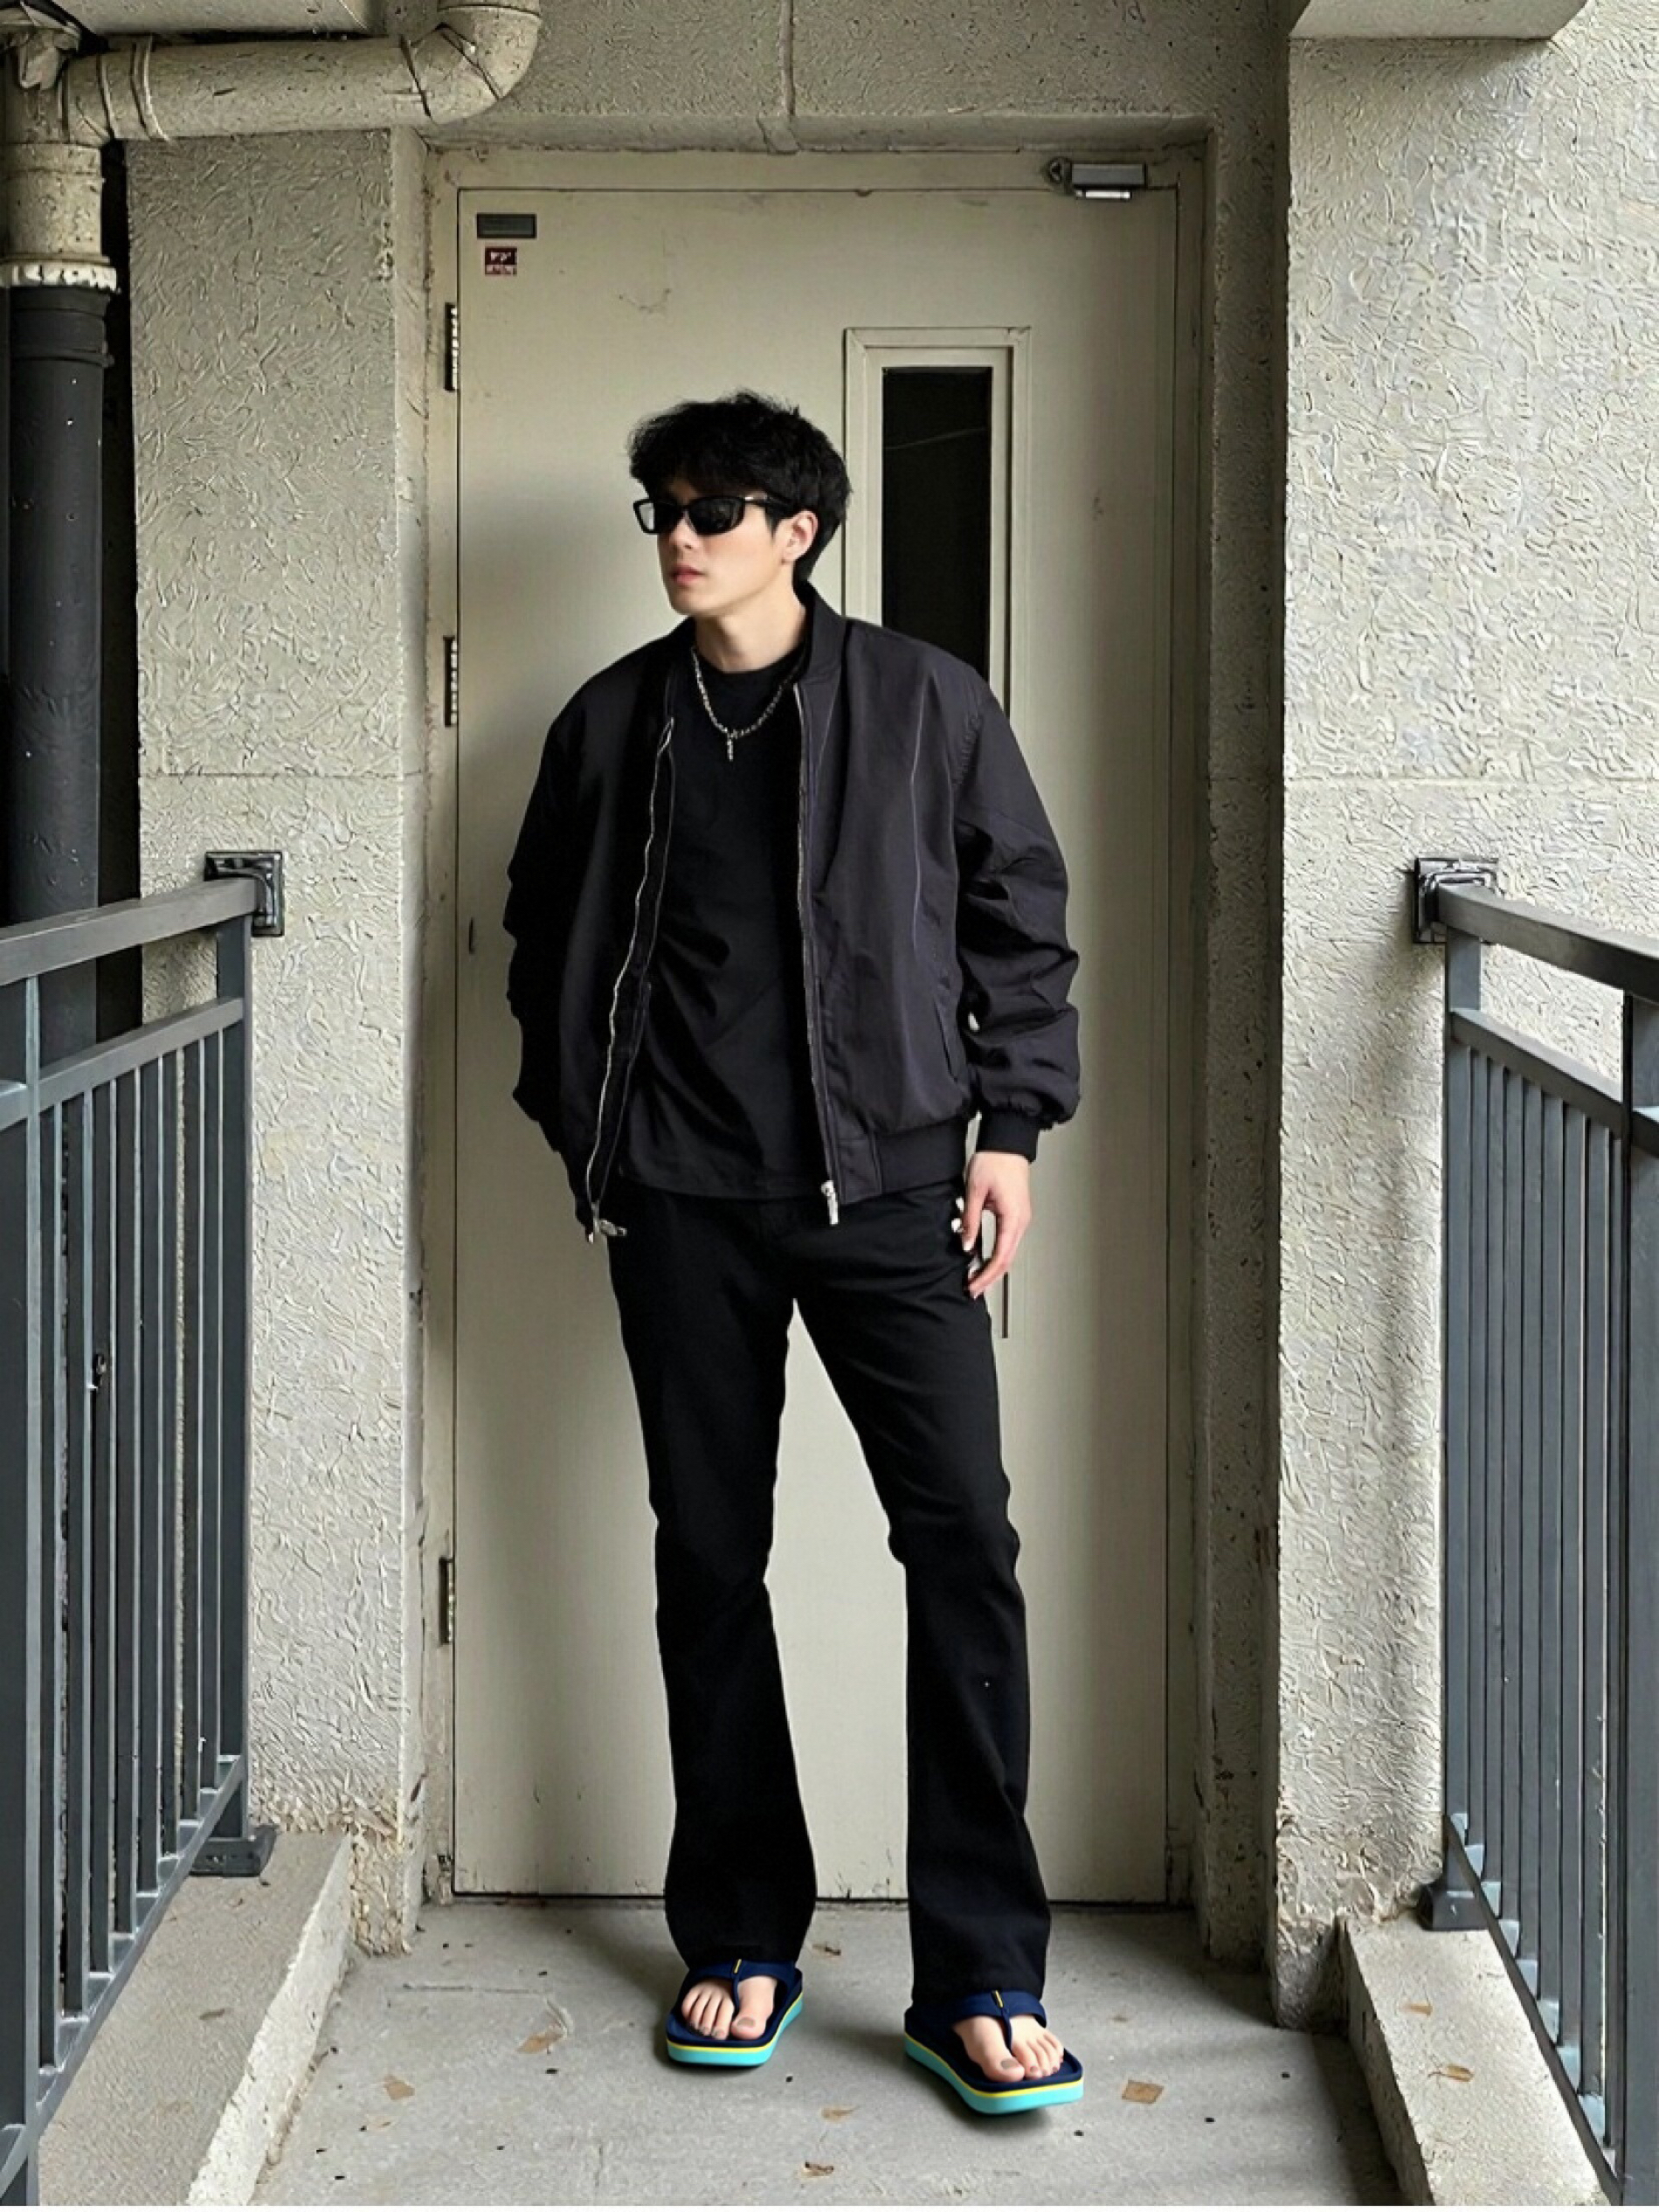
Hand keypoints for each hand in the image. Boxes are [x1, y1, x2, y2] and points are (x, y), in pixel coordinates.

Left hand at [956, 1151, 1031, 1299]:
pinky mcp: (1017, 1214)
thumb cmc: (994, 1161)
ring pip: (1009, 1252)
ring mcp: (1021, 1218)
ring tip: (975, 1277)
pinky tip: (984, 1258)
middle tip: (971, 1289)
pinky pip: (1008, 1241)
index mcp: (1012, 1218)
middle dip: (989, 1277)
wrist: (1007, 1143)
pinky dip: (997, 1254)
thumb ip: (970, 1221)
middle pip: (1007, 1260)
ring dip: (993, 1267)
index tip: (972, 1286)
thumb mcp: (974, 1191)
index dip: (985, 1276)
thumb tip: (966, 1245)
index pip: (999, 1257)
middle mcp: (1021, 1221)